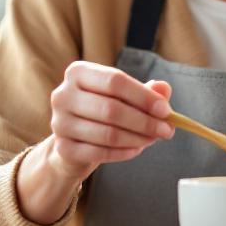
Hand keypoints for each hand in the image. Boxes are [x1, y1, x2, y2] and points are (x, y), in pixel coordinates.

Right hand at [45, 61, 174, 182]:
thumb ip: (145, 91)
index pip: (115, 81)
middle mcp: (62, 95)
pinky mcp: (63, 148)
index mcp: (78, 72)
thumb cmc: (102, 110)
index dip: (143, 97)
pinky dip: (123, 153)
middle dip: (145, 122)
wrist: (74, 137)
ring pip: (108, 134)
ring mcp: (59, 123)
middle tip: (166, 130)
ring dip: (137, 138)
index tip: (166, 110)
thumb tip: (164, 89)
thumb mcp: (123, 95)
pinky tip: (136, 149)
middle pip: (111, 109)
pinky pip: (100, 153)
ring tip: (153, 139)